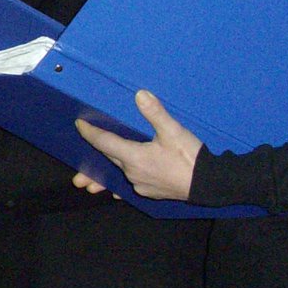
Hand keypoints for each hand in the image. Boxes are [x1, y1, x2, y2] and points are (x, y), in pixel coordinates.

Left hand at [74, 91, 200, 201]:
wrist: (208, 184)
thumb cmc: (190, 157)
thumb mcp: (173, 131)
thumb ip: (155, 113)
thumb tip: (140, 94)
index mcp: (134, 157)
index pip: (104, 143)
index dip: (90, 133)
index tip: (80, 125)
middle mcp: (133, 173)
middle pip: (109, 160)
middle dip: (93, 157)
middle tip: (79, 164)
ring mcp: (141, 185)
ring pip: (118, 175)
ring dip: (103, 178)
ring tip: (87, 186)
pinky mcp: (151, 192)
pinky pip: (131, 185)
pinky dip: (122, 185)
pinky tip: (117, 192)